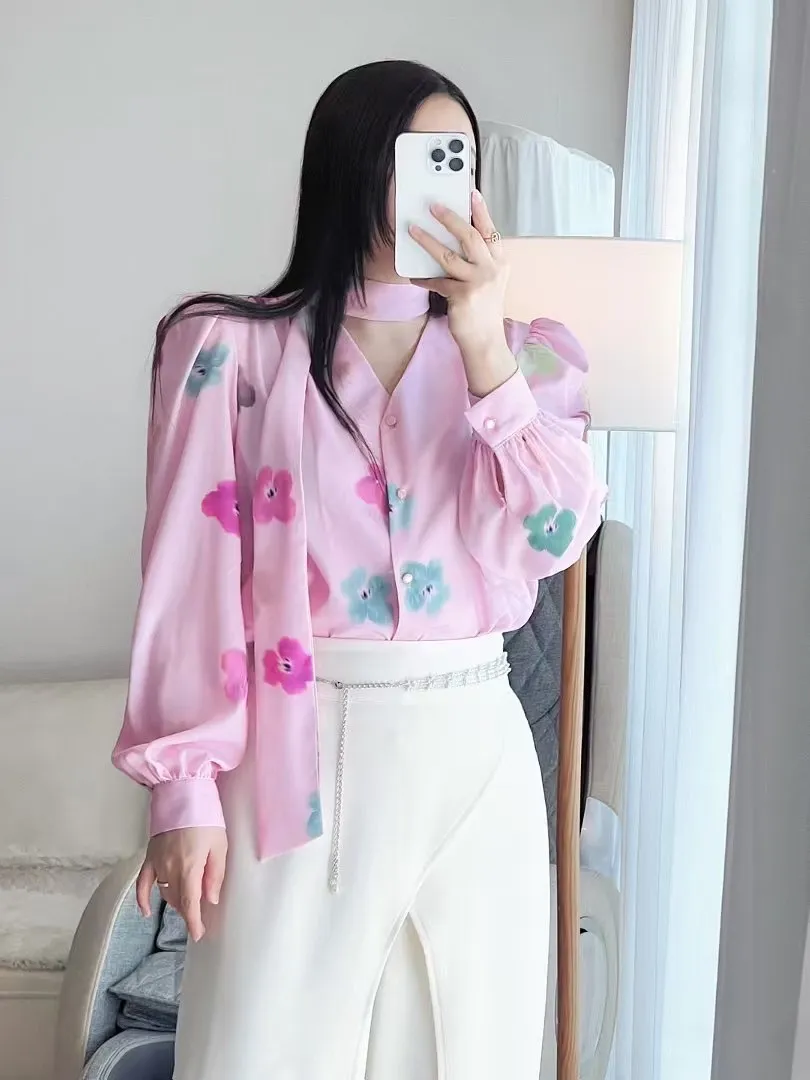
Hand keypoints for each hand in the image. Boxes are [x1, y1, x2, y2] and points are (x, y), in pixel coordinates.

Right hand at [136, 826, 227, 942]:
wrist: (183, 794)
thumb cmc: (206, 817)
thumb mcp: (219, 845)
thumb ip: (215, 875)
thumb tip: (211, 899)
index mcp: (189, 867)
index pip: (189, 903)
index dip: (193, 922)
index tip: (198, 934)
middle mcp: (170, 868)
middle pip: (177, 900)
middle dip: (188, 910)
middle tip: (199, 913)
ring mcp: (157, 863)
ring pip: (165, 893)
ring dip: (175, 902)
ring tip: (186, 904)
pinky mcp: (150, 856)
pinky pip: (142, 883)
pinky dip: (143, 899)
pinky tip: (146, 911)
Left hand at [409, 191, 516, 395]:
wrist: (486, 341)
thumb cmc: (484, 309)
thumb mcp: (489, 281)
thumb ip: (478, 261)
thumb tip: (452, 238)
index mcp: (500, 262)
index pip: (490, 230)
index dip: (481, 210)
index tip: (470, 192)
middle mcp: (492, 269)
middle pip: (470, 236)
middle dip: (450, 218)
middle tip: (433, 205)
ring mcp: (478, 283)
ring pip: (449, 256)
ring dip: (428, 241)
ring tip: (412, 230)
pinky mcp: (462, 297)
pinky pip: (437, 281)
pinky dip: (423, 278)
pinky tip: (413, 275)